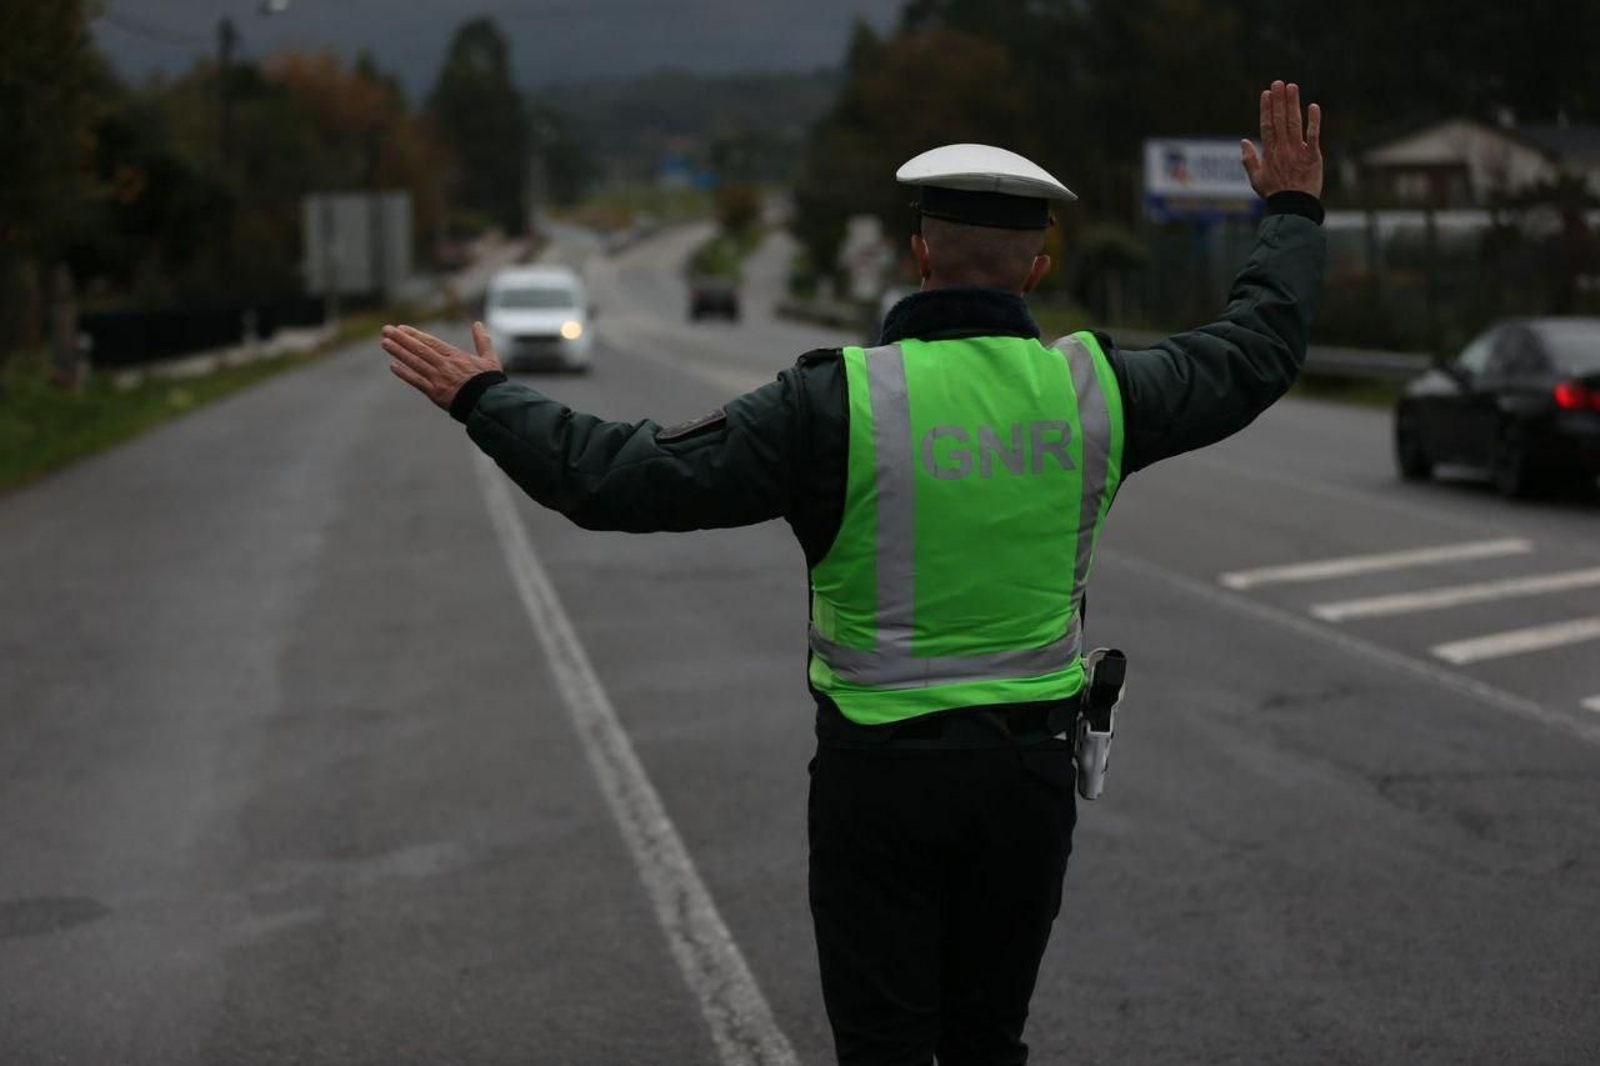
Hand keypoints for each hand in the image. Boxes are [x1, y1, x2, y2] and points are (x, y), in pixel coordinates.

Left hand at [381, 321, 501, 410]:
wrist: (489, 404)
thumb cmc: (490, 383)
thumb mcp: (490, 359)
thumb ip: (483, 341)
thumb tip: (478, 324)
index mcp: (456, 356)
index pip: (431, 342)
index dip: (415, 335)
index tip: (401, 328)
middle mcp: (445, 365)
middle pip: (419, 349)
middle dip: (401, 339)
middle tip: (386, 330)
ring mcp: (438, 379)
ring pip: (415, 362)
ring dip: (398, 352)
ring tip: (384, 343)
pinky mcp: (435, 393)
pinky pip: (417, 381)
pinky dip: (405, 373)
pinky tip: (393, 366)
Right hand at [1241, 80, 1322, 198]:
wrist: (1294, 207)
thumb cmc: (1274, 194)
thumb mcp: (1256, 179)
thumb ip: (1249, 160)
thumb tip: (1243, 141)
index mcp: (1269, 153)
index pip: (1267, 126)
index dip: (1266, 109)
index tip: (1266, 93)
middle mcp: (1283, 149)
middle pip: (1280, 120)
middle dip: (1279, 100)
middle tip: (1278, 82)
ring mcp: (1298, 151)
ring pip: (1294, 123)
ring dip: (1293, 104)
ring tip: (1291, 86)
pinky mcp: (1313, 156)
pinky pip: (1313, 135)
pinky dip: (1314, 120)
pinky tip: (1313, 106)